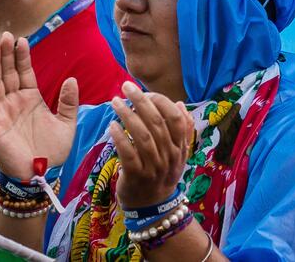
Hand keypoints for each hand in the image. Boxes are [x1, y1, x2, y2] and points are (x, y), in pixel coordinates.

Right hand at [0, 32, 78, 178]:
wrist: (41, 176)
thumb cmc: (52, 152)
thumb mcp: (67, 123)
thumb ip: (68, 102)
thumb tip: (71, 80)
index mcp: (31, 99)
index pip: (24, 72)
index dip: (22, 57)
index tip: (23, 40)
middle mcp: (14, 102)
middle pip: (7, 73)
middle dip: (6, 55)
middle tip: (6, 35)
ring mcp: (2, 112)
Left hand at [109, 82, 193, 207]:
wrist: (153, 208)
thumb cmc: (162, 174)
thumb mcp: (178, 154)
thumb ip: (183, 130)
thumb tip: (180, 104)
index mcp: (180, 148)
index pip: (175, 118)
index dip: (161, 101)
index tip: (145, 91)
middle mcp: (169, 157)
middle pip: (156, 123)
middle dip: (140, 101)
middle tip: (126, 87)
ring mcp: (153, 167)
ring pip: (142, 136)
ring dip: (127, 116)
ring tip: (115, 102)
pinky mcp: (136, 176)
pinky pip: (128, 153)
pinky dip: (120, 138)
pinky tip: (111, 125)